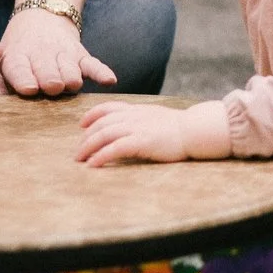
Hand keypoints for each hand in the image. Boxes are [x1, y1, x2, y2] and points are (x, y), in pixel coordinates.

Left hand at [0, 0, 116, 96]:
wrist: (39, 17)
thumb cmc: (19, 51)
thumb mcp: (4, 64)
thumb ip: (1, 87)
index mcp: (17, 58)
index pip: (21, 70)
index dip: (25, 79)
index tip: (30, 89)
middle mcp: (41, 55)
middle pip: (48, 70)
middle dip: (51, 78)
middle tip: (52, 87)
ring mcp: (63, 54)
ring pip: (71, 68)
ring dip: (72, 77)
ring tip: (71, 84)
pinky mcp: (81, 55)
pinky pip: (93, 64)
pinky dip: (102, 72)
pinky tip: (109, 80)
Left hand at [76, 99, 228, 167]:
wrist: (195, 130)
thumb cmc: (180, 128)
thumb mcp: (157, 117)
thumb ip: (143, 119)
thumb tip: (131, 128)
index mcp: (138, 110)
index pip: (108, 108)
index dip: (92, 115)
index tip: (81, 124)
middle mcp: (134, 116)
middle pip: (101, 124)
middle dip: (85, 138)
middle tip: (77, 152)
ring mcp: (137, 128)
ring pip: (104, 135)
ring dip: (88, 148)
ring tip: (79, 160)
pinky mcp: (142, 141)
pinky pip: (115, 148)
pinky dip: (101, 156)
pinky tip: (93, 165)